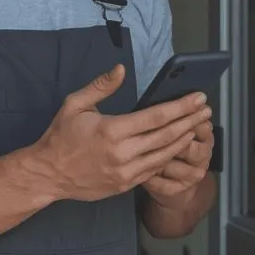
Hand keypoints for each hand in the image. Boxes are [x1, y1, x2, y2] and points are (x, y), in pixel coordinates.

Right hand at [31, 65, 211, 202]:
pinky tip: (179, 146)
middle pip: (167, 136)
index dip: (181, 106)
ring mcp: (125, 172)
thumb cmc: (61, 137)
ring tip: (199, 126)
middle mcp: (122, 153)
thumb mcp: (75, 105)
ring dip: (184, 139)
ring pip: (165, 155)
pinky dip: (169, 157)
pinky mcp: (125, 185)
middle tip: (207, 110)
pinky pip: (154, 170)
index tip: (198, 97)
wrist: (48, 174)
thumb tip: (121, 69)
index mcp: (112, 130)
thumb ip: (101, 86)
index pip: (156, 117)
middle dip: (190, 121)